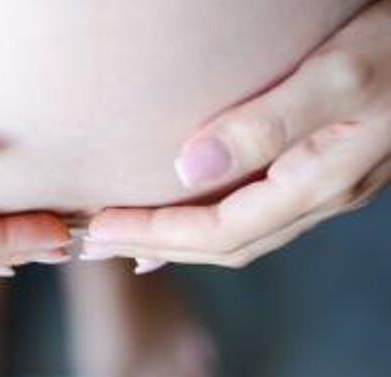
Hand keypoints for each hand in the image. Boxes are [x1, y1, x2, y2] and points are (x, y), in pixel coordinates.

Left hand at [84, 0, 390, 271]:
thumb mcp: (338, 76)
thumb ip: (267, 124)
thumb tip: (188, 169)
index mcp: (317, 183)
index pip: (218, 230)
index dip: (154, 233)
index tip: (100, 227)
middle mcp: (316, 199)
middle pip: (222, 245)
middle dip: (154, 246)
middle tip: (92, 243)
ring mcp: (318, 191)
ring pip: (235, 236)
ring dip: (175, 242)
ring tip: (122, 242)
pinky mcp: (316, 173)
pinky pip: (251, 217)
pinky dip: (205, 228)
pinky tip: (180, 227)